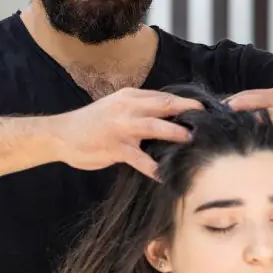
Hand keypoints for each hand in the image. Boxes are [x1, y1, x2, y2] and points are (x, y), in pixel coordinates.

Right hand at [49, 88, 201, 177]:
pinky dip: (154, 168)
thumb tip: (170, 118)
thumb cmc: (93, 124)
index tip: (207, 111)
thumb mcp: (118, 108)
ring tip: (193, 143)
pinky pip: (140, 159)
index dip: (189, 104)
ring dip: (177, 135)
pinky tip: (166, 176)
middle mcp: (128, 107)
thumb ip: (141, 110)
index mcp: (132, 96)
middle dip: (190, 113)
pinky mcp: (115, 147)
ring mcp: (121, 127)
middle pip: (167, 106)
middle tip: (211, 123)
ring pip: (156, 127)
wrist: (62, 134)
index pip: (166, 97)